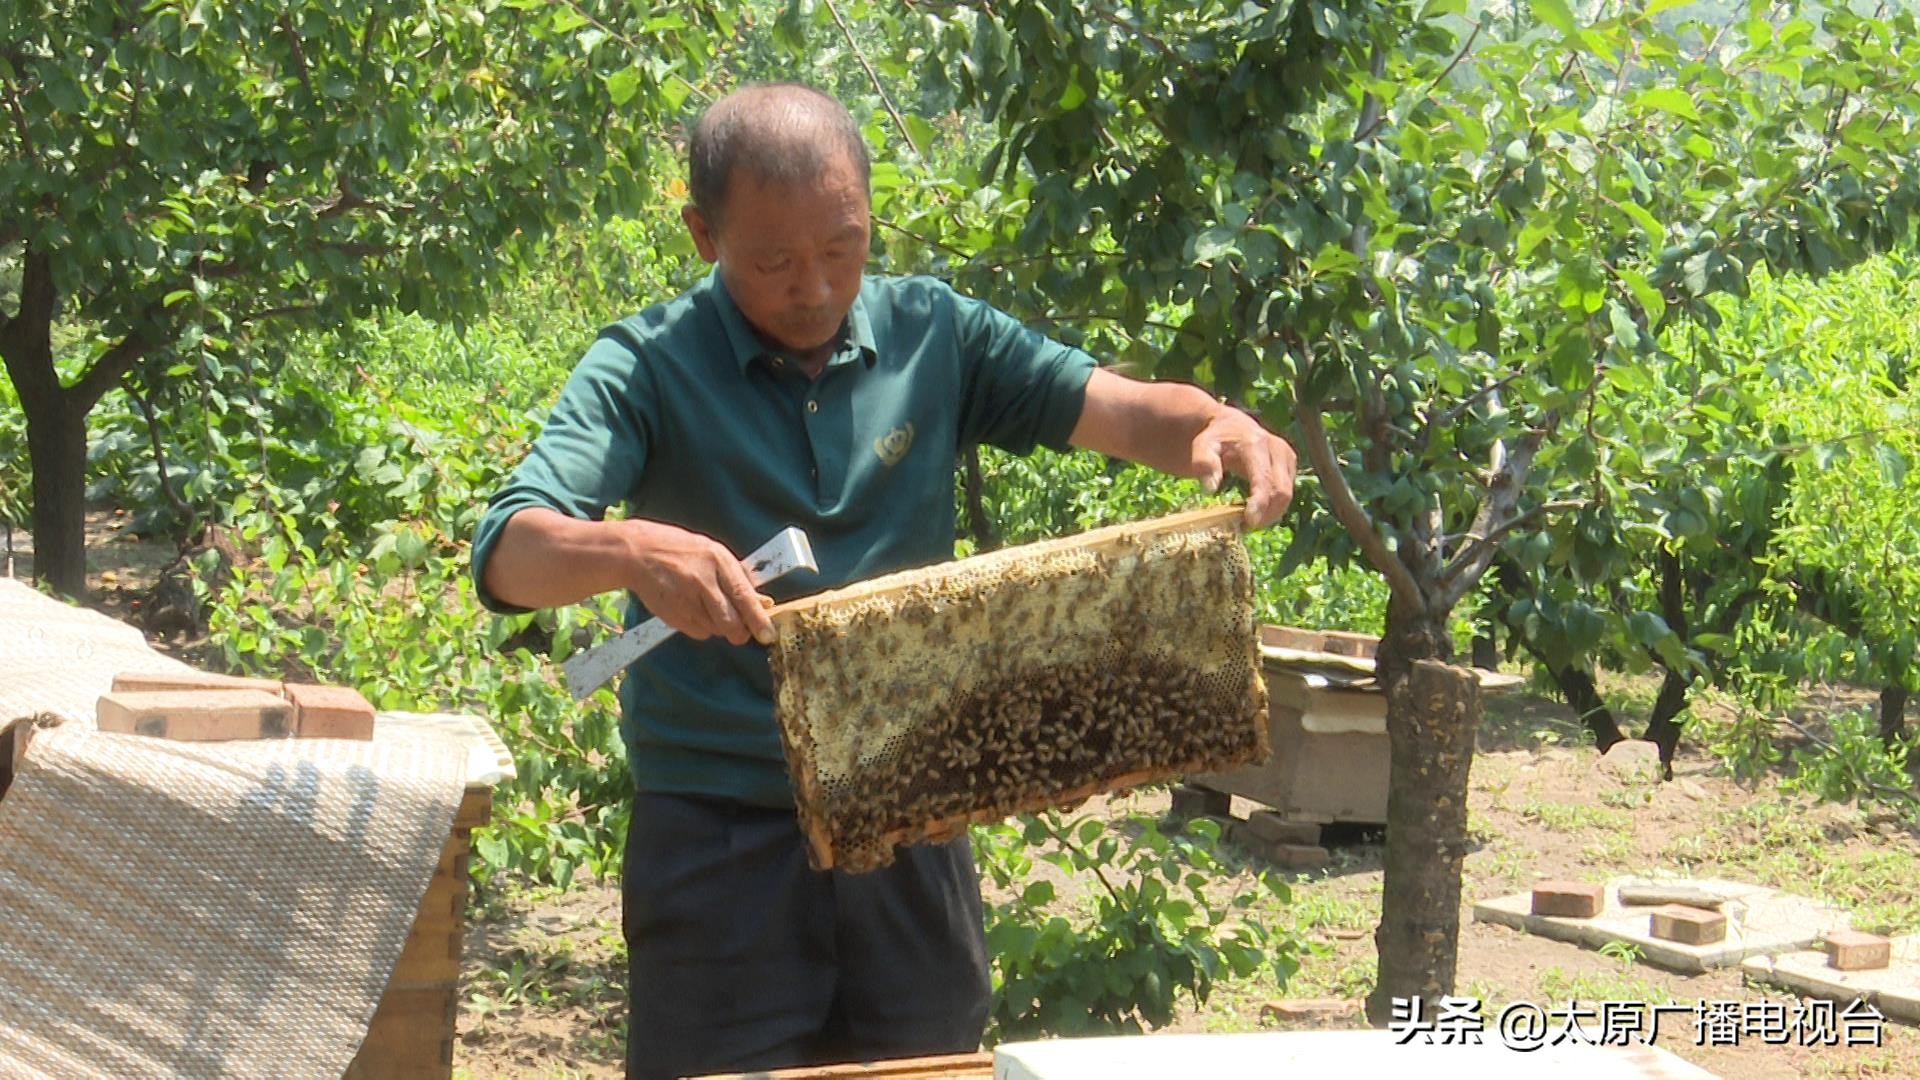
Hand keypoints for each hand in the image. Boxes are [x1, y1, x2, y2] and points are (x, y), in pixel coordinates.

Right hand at [621, 519, 776, 645]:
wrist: (639, 553)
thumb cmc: (681, 551)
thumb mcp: (714, 554)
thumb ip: (740, 579)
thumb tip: (765, 603)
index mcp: (718, 561)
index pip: (744, 597)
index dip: (758, 620)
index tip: (767, 635)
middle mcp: (703, 581)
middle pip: (731, 623)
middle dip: (740, 632)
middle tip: (740, 629)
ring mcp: (686, 599)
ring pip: (716, 630)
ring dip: (718, 626)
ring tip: (706, 606)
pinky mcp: (673, 615)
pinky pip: (698, 633)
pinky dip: (701, 627)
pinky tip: (691, 608)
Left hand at [1190, 406, 1297, 527]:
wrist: (1232, 425)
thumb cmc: (1216, 438)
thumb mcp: (1203, 447)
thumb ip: (1204, 464)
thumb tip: (1210, 489)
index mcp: (1256, 444)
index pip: (1265, 479)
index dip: (1260, 503)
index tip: (1249, 522)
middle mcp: (1277, 449)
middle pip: (1282, 491)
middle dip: (1267, 514)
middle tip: (1246, 527)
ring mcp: (1287, 457)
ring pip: (1288, 495)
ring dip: (1271, 513)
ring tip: (1248, 521)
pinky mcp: (1290, 464)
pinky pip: (1287, 492)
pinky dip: (1274, 506)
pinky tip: (1257, 511)